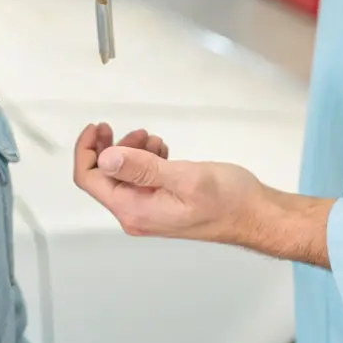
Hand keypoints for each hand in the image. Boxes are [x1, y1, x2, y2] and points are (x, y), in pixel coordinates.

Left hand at [74, 124, 333, 266]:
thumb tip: (106, 158)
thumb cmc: (228, 200)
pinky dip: (145, 158)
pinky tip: (162, 151)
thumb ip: (143, 168)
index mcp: (135, 210)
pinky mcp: (163, 204)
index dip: (86, 150)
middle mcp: (137, 214)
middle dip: (109, 147)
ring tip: (152, 138)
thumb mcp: (184, 177)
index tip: (97, 127)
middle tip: (121, 127)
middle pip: (103, 177)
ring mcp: (150, 210)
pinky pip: (141, 178)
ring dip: (130, 151)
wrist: (256, 215)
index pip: (91, 179)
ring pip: (123, 174)